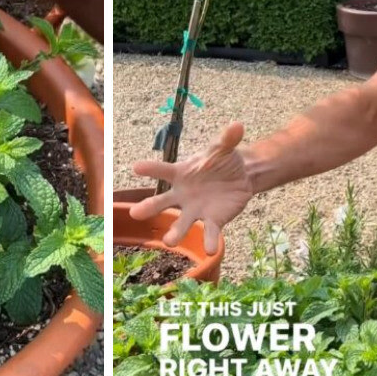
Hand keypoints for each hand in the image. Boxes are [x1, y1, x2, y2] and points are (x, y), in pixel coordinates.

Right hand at [128, 122, 253, 254]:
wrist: (240, 177)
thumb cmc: (223, 160)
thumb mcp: (224, 148)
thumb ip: (228, 139)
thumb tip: (237, 125)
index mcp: (181, 173)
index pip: (162, 170)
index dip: (150, 168)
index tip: (136, 167)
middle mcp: (182, 194)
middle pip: (162, 201)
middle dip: (149, 207)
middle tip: (136, 213)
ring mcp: (195, 210)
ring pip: (181, 223)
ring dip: (175, 232)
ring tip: (169, 241)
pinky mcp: (212, 221)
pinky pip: (209, 232)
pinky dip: (209, 241)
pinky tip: (211, 250)